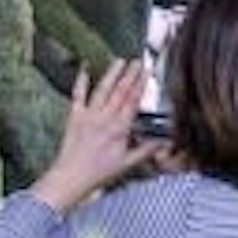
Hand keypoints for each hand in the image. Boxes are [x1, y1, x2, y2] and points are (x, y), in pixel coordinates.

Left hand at [30, 63, 157, 213]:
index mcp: (119, 128)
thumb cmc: (99, 172)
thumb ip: (147, 150)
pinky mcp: (74, 117)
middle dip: (130, 75)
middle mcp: (104, 118)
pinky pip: (77, 96)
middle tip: (137, 61)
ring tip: (119, 61)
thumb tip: (165, 142)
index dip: (140, 85)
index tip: (146, 72)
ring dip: (111, 74)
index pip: (132, 101)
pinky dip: (81, 82)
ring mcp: (88, 116)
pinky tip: (85, 70)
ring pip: (102, 90)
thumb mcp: (128, 163)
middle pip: (120, 92)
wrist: (72, 176)